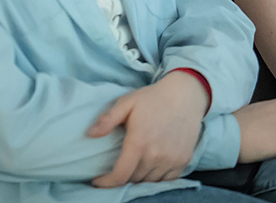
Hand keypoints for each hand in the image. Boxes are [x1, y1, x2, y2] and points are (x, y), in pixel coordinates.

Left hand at [88, 70, 208, 187]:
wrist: (186, 94)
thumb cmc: (153, 98)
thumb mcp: (127, 102)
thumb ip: (107, 119)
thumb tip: (89, 135)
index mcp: (139, 142)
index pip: (120, 175)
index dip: (107, 182)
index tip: (98, 180)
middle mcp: (156, 155)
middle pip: (134, 179)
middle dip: (123, 175)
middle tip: (119, 165)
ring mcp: (171, 159)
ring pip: (150, 180)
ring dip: (140, 176)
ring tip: (135, 165)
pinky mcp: (183, 160)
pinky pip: (167, 179)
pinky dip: (157, 177)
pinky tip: (152, 166)